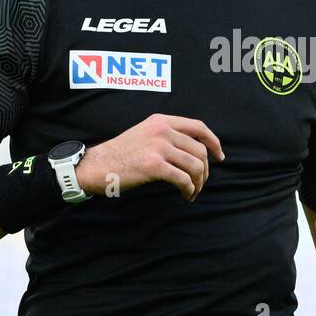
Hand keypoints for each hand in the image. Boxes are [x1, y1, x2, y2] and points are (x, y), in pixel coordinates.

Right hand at [76, 113, 225, 200]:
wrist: (96, 165)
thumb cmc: (121, 154)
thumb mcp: (145, 134)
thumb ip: (167, 136)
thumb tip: (194, 151)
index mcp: (161, 121)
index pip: (199, 127)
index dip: (213, 142)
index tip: (219, 157)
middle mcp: (162, 130)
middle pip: (200, 151)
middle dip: (205, 171)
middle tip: (199, 183)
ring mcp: (158, 147)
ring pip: (195, 166)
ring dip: (198, 183)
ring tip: (192, 192)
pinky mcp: (154, 165)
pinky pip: (183, 179)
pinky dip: (189, 189)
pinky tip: (185, 194)